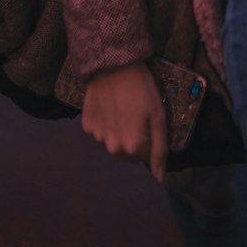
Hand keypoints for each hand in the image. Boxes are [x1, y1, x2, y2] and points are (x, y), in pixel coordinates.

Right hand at [81, 63, 167, 182]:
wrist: (115, 66)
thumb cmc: (142, 90)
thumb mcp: (159, 118)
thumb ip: (160, 151)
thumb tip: (159, 180)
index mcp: (132, 148)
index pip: (143, 157)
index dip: (148, 139)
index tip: (148, 121)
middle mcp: (112, 148)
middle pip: (127, 152)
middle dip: (134, 138)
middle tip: (136, 115)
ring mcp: (97, 137)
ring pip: (112, 142)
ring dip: (119, 131)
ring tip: (123, 108)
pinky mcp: (86, 125)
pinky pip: (99, 131)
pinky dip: (105, 122)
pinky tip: (110, 106)